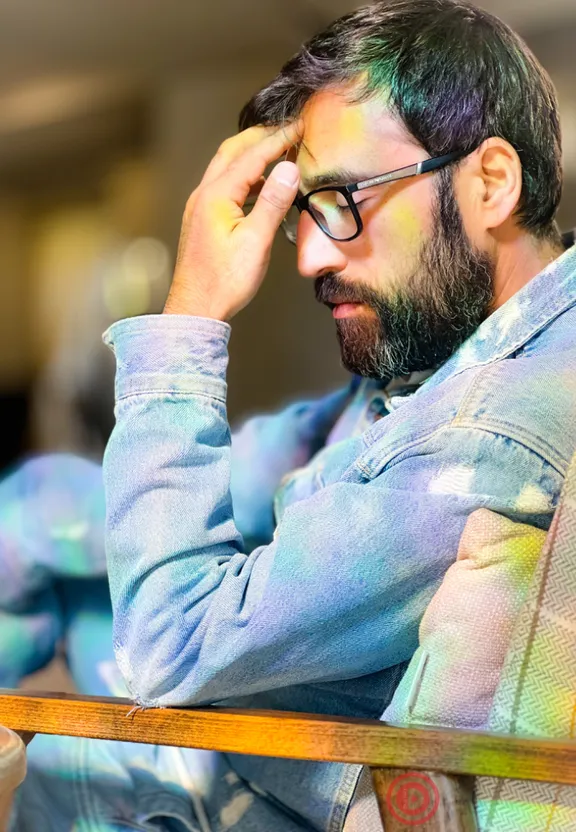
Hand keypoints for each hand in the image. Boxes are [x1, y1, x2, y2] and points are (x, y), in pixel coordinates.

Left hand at [164, 122, 301, 321]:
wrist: (196, 309)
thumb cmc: (224, 282)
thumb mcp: (255, 242)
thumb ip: (273, 202)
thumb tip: (288, 169)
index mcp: (216, 196)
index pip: (252, 156)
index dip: (279, 139)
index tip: (301, 127)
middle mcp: (204, 195)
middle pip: (232, 151)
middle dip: (260, 137)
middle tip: (287, 131)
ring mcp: (200, 207)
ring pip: (226, 168)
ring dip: (252, 156)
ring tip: (279, 154)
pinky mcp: (203, 220)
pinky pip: (225, 187)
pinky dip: (245, 178)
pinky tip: (261, 188)